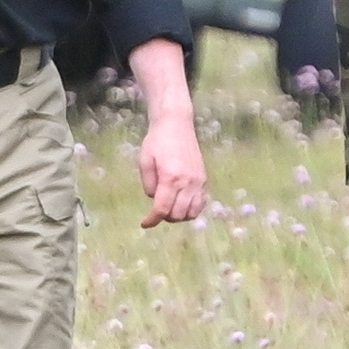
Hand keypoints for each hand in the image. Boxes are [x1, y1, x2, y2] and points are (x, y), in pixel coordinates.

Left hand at [135, 111, 206, 227]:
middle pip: (177, 214)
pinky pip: (201, 204)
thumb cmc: (157, 141)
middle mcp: (187, 182)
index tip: (145, 223)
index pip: (162, 209)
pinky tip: (182, 204)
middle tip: (156, 210)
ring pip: (191, 213)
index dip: (152, 220)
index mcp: (170, 178)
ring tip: (169, 207)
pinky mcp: (204, 180)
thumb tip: (155, 199)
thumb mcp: (145, 161)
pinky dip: (191, 210)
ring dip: (178, 215)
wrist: (177, 124)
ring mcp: (199, 182)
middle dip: (165, 217)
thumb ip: (149, 184)